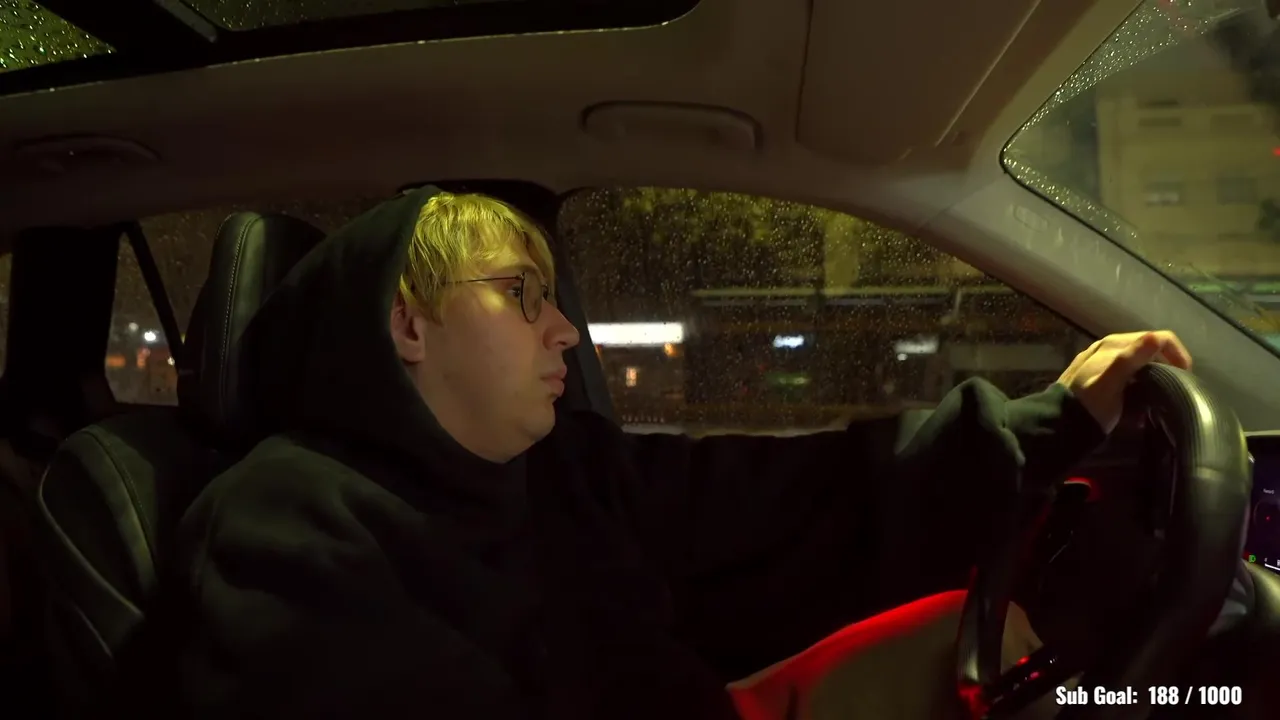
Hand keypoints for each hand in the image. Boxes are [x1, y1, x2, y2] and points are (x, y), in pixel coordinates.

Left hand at [1056, 330, 1192, 433]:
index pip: (1159, 338)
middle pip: (1150, 350)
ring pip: (1140, 364)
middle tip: (1174, 391)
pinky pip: (1128, 376)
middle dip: (1166, 368)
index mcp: (1115, 345)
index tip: (1186, 377)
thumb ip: (1131, 359)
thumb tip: (1155, 336)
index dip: (1177, 354)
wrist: (1059, 423)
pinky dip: (1138, 387)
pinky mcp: (1100, 377)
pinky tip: (1139, 405)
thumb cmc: (1089, 404)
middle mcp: (1110, 347)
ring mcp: (1104, 361)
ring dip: (1153, 379)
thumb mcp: (1111, 382)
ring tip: (1158, 400)